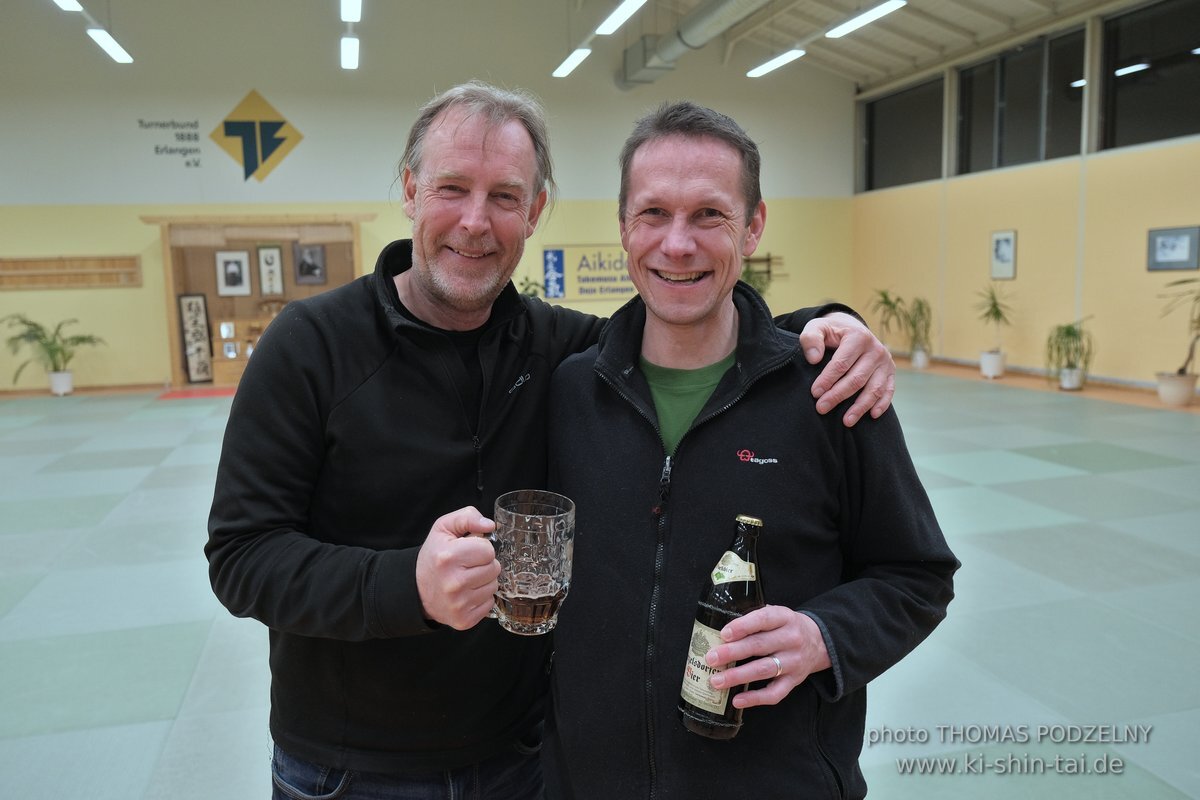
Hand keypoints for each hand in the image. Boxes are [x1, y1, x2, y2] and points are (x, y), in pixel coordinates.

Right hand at [415, 507, 499, 629]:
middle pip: (494, 568)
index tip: (468, 551)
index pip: (488, 550)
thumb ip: (468, 517)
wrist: (416, 590)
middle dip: (484, 564)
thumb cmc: (434, 556)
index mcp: (448, 557)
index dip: (481, 548)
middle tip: (467, 565)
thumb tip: (490, 525)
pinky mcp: (464, 620)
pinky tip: (466, 593)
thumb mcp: (444, 528)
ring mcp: (458, 604)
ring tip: (466, 579)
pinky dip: (481, 598)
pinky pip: (490, 603)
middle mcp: (453, 583)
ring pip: (494, 586)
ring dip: (484, 581)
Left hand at [705, 605, 830, 708]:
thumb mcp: (777, 615)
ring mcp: (794, 662)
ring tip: (716, 680)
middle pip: (759, 646)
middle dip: (732, 653)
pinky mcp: (794, 681)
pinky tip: (737, 700)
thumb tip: (719, 631)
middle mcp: (792, 639)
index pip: (764, 619)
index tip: (724, 634)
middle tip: (711, 658)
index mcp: (785, 618)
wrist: (819, 642)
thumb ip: (755, 619)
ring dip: (738, 676)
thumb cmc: (786, 627)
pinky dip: (755, 698)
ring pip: (764, 670)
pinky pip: (775, 693)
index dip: (743, 626)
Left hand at [799, 311, 894, 426]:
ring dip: (860, 406)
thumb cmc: (831, 332)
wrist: (851, 329)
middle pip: (857, 378)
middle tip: (822, 408)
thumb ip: (811, 338)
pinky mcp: (890, 372)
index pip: (841, 363)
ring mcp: (885, 362)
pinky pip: (888, 390)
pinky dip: (882, 404)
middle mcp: (875, 349)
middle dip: (838, 395)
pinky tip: (871, 415)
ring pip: (874, 388)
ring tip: (846, 421)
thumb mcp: (817, 327)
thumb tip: (814, 358)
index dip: (828, 379)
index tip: (815, 393)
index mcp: (858, 336)